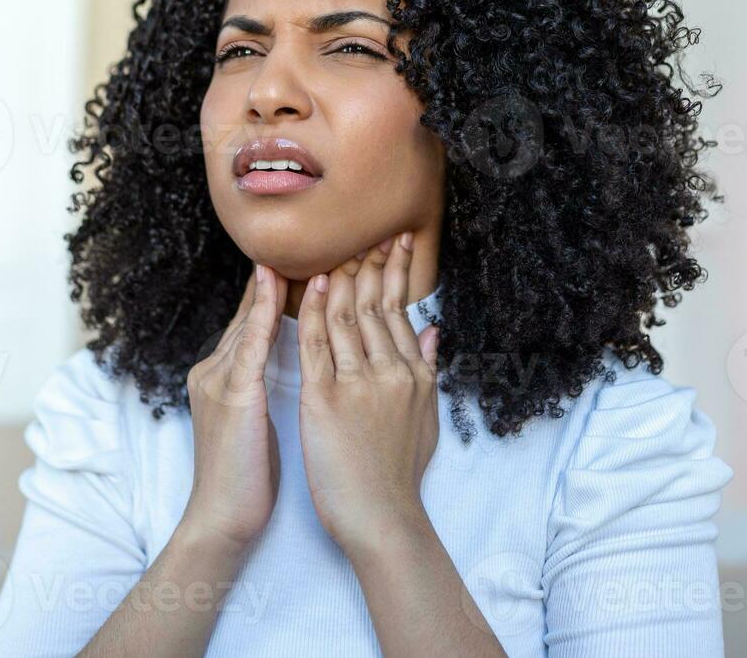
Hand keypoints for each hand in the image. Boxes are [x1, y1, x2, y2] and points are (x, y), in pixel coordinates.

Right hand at [180, 263, 286, 550]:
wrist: (224, 518)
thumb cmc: (247, 479)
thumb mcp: (256, 424)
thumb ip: (262, 390)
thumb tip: (292, 368)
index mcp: (220, 378)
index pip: (249, 326)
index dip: (271, 296)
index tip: (295, 267)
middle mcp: (212, 371)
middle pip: (247, 316)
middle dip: (271, 283)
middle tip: (304, 247)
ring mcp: (218, 380)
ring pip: (248, 321)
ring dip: (270, 286)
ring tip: (291, 249)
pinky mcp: (232, 394)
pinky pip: (250, 343)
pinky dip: (264, 313)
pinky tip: (277, 288)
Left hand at [296, 232, 441, 555]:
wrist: (381, 517)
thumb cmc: (399, 473)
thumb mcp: (425, 417)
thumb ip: (427, 368)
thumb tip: (432, 329)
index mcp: (413, 374)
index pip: (400, 310)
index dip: (396, 272)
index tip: (394, 241)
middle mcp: (391, 372)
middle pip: (375, 304)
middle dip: (372, 262)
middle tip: (368, 229)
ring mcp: (358, 383)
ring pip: (347, 316)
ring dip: (342, 276)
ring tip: (338, 244)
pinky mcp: (326, 398)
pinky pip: (317, 344)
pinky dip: (314, 310)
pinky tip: (314, 284)